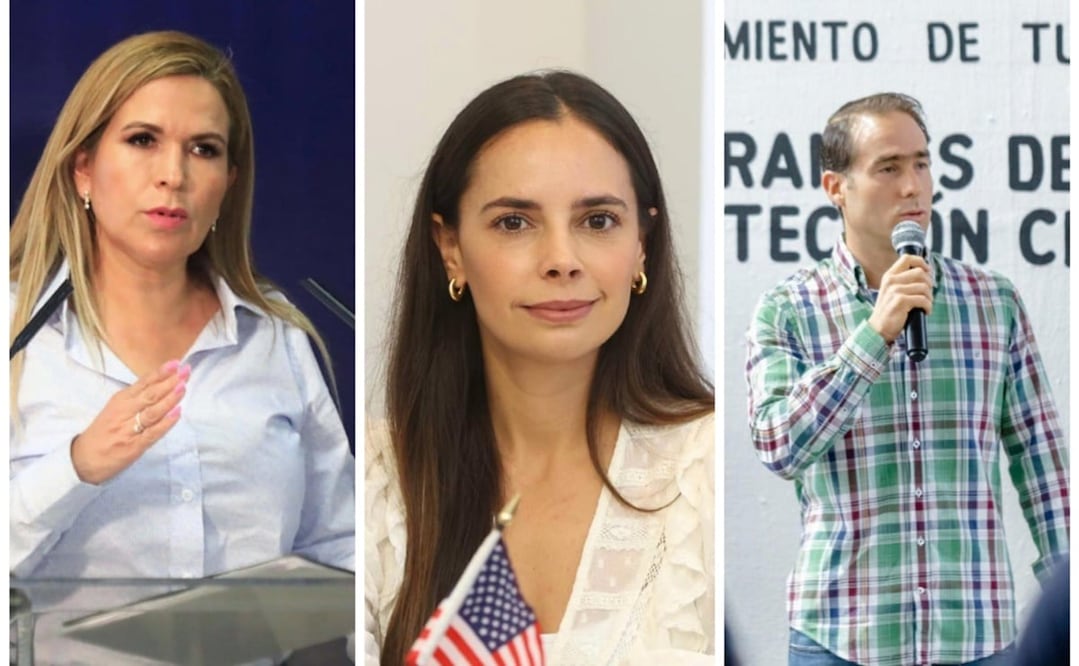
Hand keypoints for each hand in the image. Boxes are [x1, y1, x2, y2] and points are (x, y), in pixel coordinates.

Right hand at [71, 359, 189, 484]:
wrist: (83, 458)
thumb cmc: (103, 432)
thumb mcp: (115, 409)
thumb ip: (136, 398)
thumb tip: (162, 385)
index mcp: (120, 400)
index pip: (143, 383)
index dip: (160, 373)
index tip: (176, 363)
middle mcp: (124, 412)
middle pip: (150, 394)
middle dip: (169, 382)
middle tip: (186, 372)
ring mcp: (129, 429)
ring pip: (152, 411)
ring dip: (169, 399)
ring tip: (183, 387)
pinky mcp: (134, 446)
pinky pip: (152, 433)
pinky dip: (165, 423)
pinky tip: (177, 413)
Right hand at [867, 254, 932, 342]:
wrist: (878, 329)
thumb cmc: (889, 311)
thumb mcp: (892, 291)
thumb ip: (903, 280)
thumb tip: (926, 273)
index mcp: (889, 276)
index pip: (907, 258)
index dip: (921, 262)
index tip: (927, 271)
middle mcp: (891, 281)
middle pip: (920, 272)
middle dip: (929, 284)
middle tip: (927, 295)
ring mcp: (895, 290)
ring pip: (924, 287)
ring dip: (929, 297)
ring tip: (925, 305)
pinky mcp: (900, 301)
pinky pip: (923, 299)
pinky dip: (928, 306)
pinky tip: (925, 311)